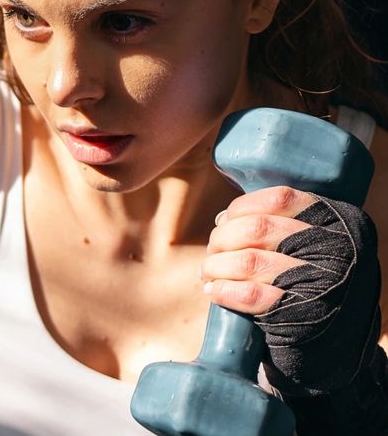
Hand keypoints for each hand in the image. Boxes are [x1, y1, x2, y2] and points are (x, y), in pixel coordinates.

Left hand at [201, 185, 381, 396]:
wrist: (339, 352)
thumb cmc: (315, 289)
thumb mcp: (316, 248)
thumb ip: (283, 226)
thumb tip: (223, 218)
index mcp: (343, 224)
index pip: (280, 198)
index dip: (241, 208)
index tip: (224, 222)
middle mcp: (339, 251)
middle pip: (256, 228)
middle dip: (222, 239)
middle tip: (212, 252)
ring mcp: (325, 285)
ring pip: (247, 260)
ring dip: (216, 266)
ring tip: (207, 273)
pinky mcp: (305, 317)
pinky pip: (249, 294)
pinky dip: (223, 291)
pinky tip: (215, 292)